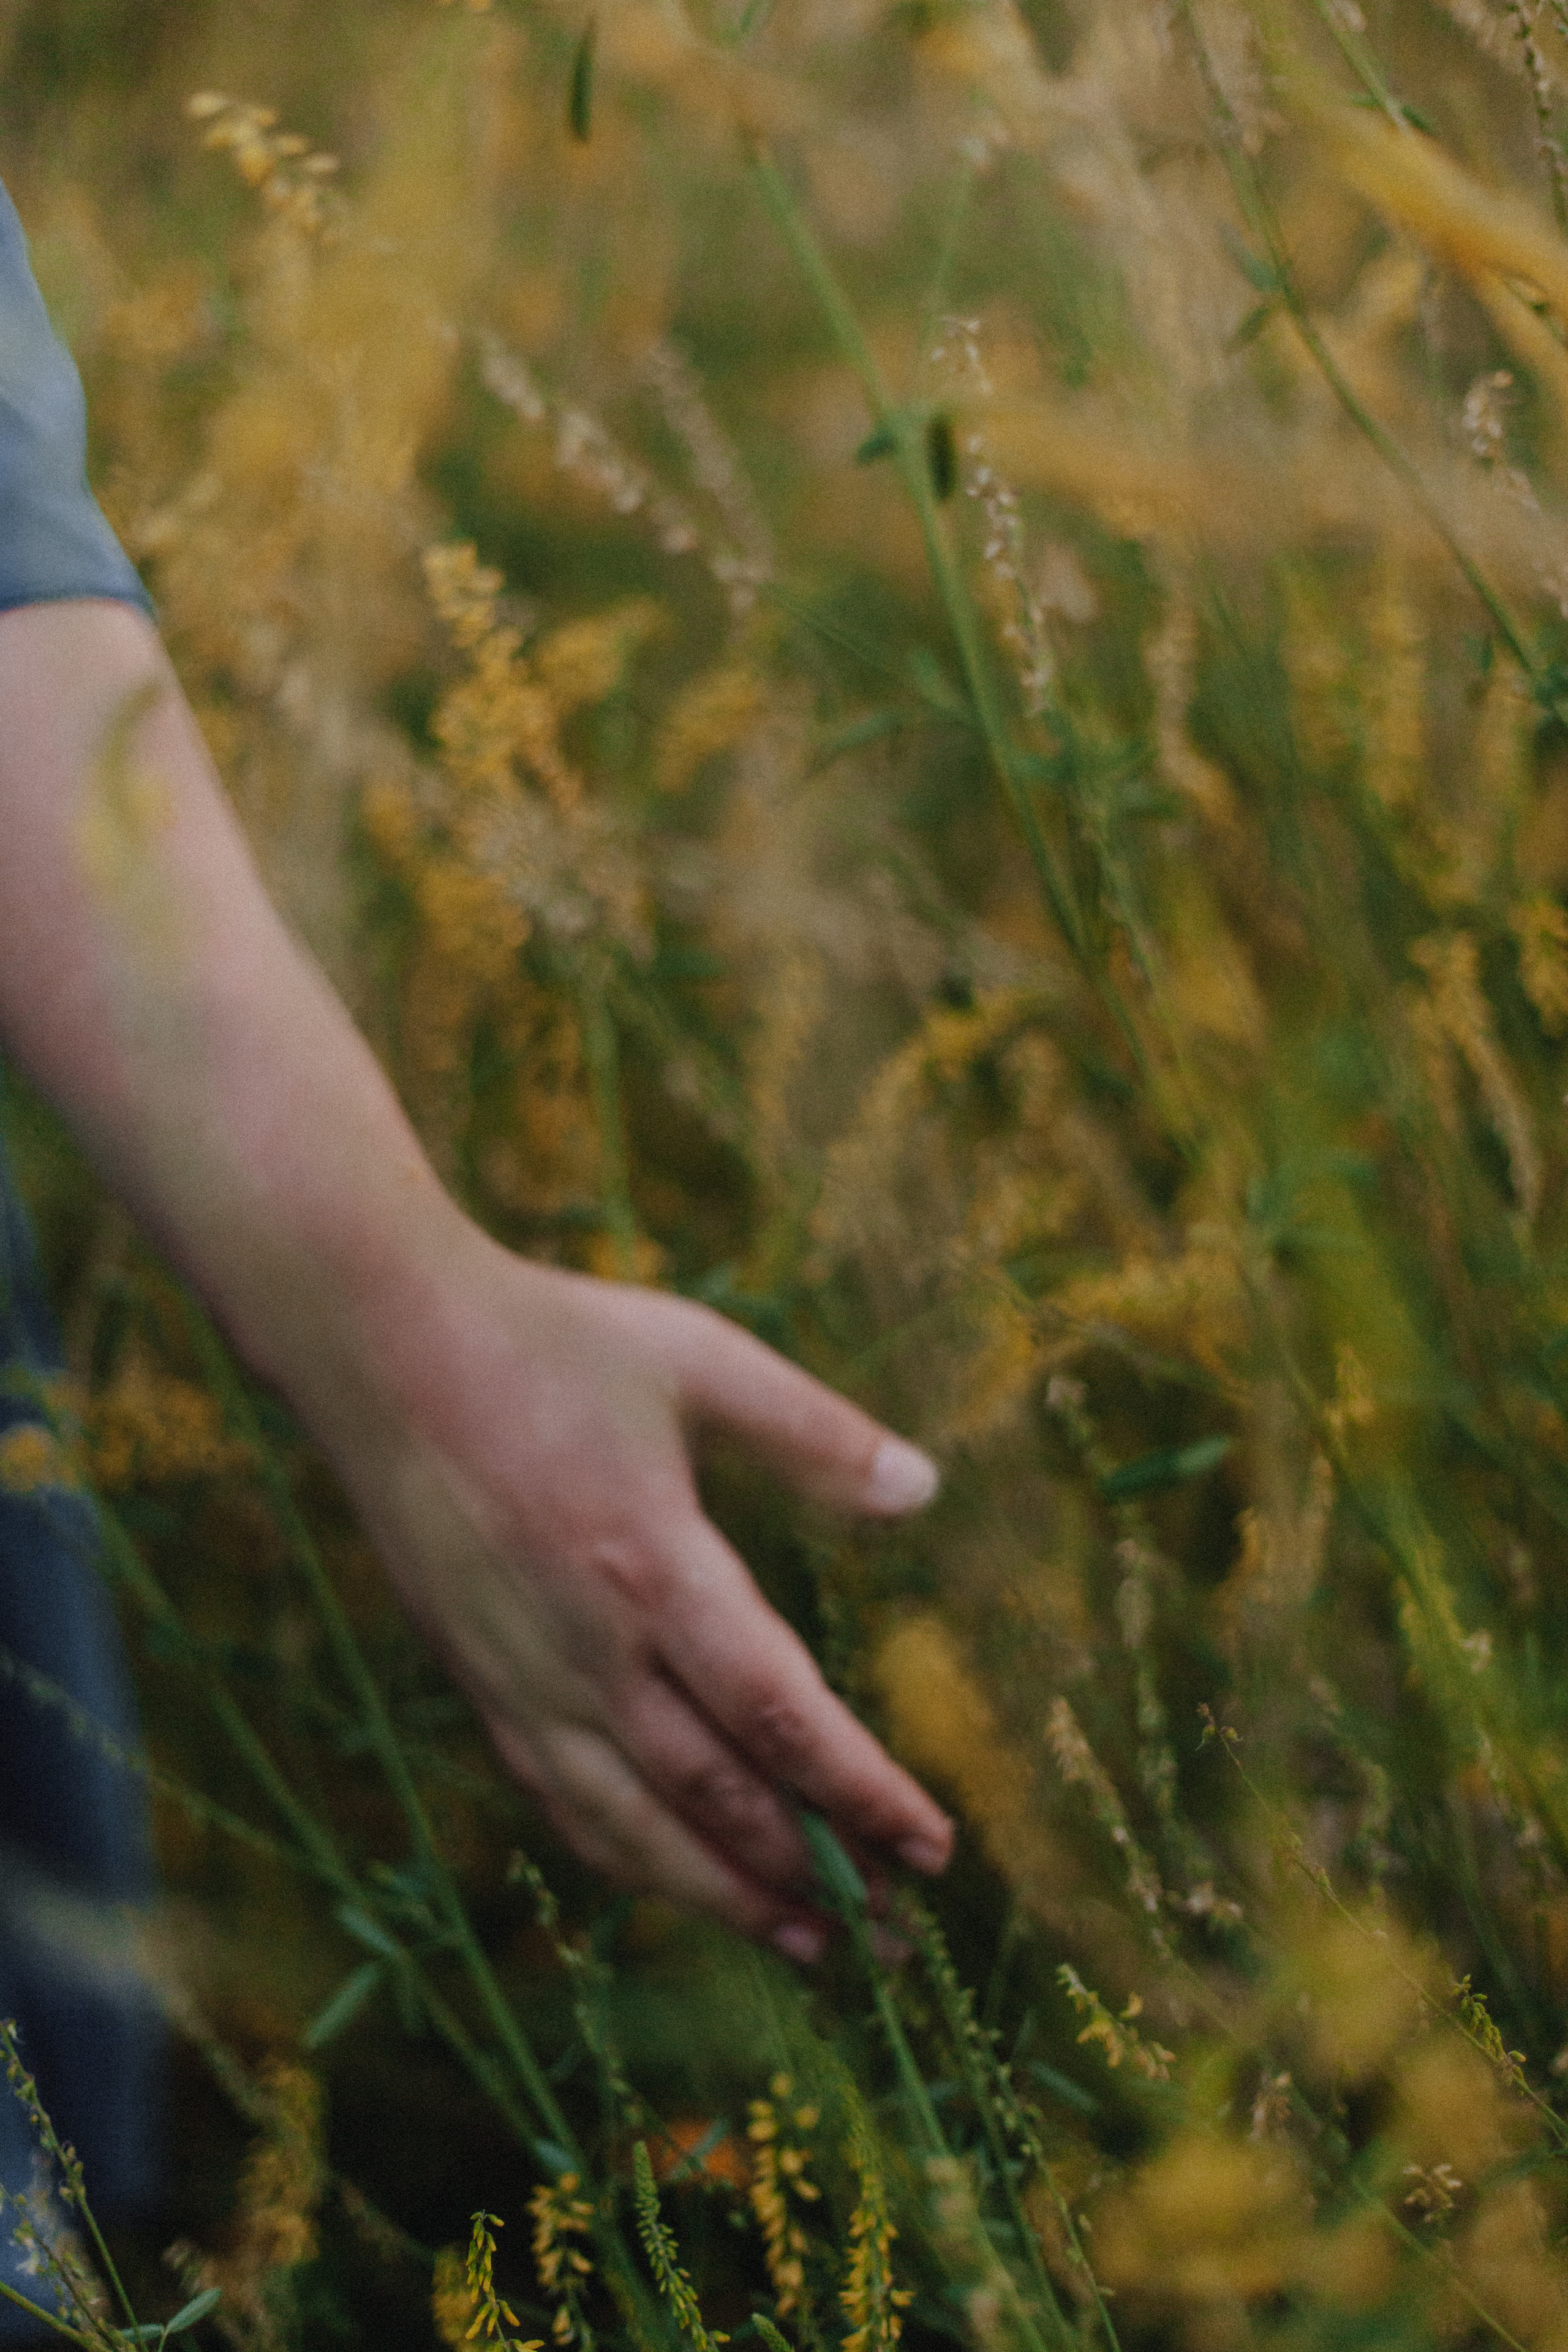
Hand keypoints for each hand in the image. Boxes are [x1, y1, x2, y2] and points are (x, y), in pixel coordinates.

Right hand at [331, 1233, 953, 1957]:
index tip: (933, 1847)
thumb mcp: (698, 1359)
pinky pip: (565, 1802)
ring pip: (634, 1826)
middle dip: (812, 1875)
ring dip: (726, 1897)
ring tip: (808, 1946)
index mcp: (652, 1564)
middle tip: (896, 1936)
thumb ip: (812, 1435)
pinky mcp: (481, 1684)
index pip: (778, 1715)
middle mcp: (588, 1648)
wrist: (380, 1350)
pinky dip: (633, 1859)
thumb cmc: (550, 1342)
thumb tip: (925, 1489)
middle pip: (716, 1797)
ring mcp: (524, 1678)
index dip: (860, 1793)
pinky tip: (681, 1881)